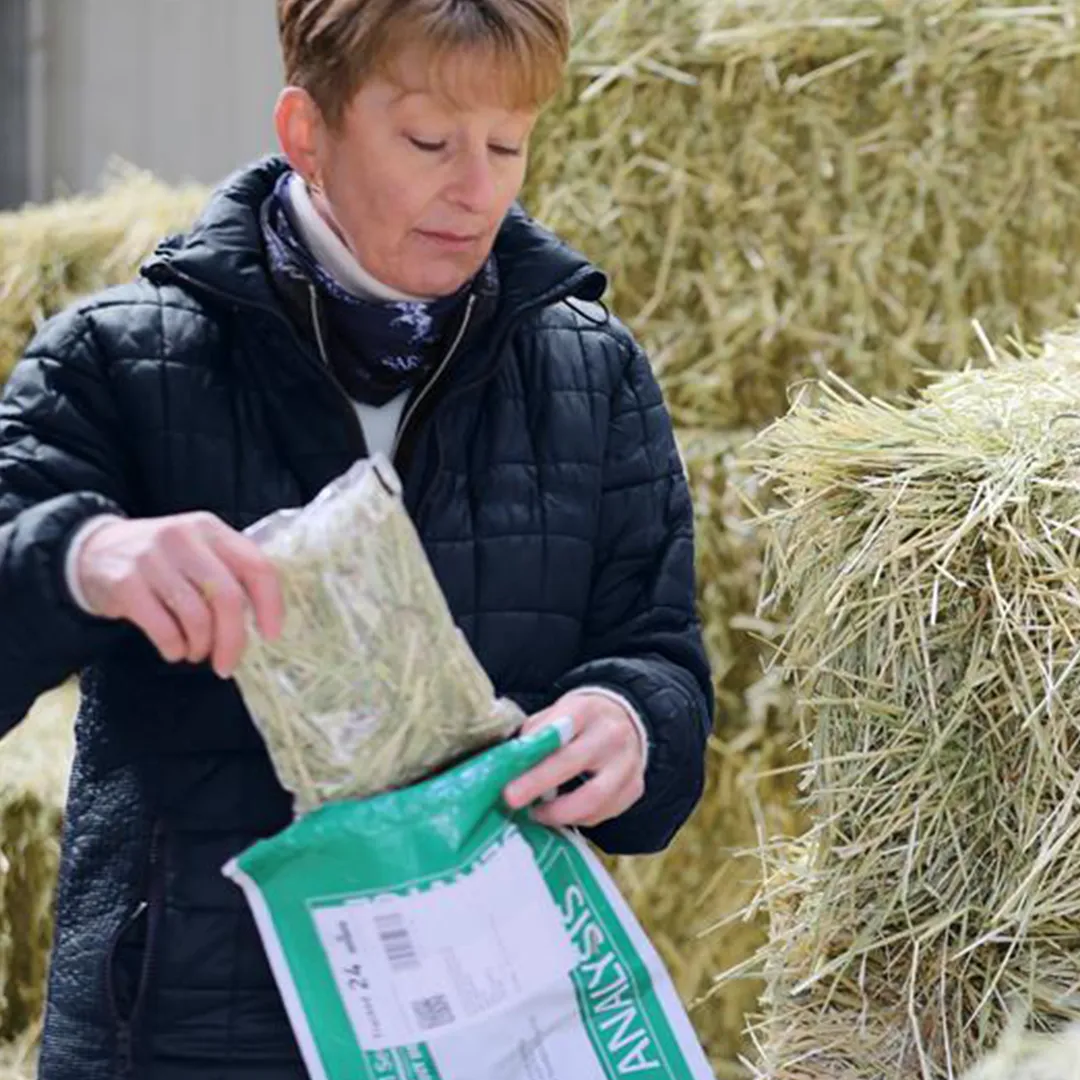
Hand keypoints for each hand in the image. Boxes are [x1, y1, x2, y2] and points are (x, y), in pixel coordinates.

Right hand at [77, 512, 283, 676]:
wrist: (92, 552)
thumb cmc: (161, 561)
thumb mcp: (198, 551)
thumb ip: (230, 574)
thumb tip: (263, 624)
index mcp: (211, 529)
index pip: (257, 566)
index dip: (271, 605)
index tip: (271, 635)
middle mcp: (184, 537)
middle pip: (227, 598)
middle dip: (233, 640)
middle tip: (228, 664)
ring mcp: (152, 558)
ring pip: (196, 616)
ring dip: (201, 646)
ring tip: (197, 653)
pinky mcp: (125, 582)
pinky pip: (163, 628)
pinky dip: (174, 647)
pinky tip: (174, 649)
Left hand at [503, 692, 645, 827]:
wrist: (626, 721)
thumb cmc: (579, 721)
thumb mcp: (557, 712)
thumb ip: (535, 733)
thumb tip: (507, 762)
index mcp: (586, 710)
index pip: (559, 728)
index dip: (534, 750)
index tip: (511, 767)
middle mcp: (610, 734)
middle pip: (573, 762)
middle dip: (538, 783)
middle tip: (511, 799)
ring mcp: (627, 763)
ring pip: (593, 798)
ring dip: (559, 812)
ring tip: (536, 814)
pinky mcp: (634, 788)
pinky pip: (603, 813)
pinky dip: (577, 819)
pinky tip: (560, 814)